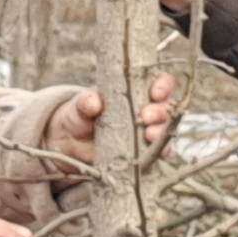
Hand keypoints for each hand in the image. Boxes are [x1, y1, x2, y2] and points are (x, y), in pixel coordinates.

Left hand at [47, 73, 181, 174]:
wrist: (72, 143)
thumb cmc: (79, 115)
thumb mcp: (79, 105)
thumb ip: (86, 101)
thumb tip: (94, 102)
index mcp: (137, 90)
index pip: (160, 82)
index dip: (164, 85)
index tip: (155, 92)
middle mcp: (148, 109)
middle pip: (165, 107)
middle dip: (159, 111)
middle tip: (145, 116)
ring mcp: (148, 131)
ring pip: (165, 129)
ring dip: (160, 132)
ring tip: (148, 135)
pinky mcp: (145, 151)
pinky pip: (161, 152)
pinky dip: (163, 152)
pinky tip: (158, 153)